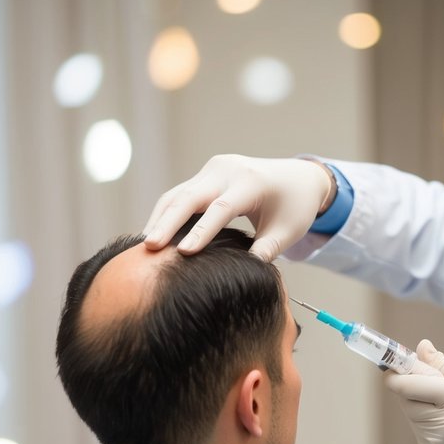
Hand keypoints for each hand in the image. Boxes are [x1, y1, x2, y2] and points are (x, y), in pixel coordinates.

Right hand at [142, 155, 331, 260]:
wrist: (300, 177)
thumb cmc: (295, 207)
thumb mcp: (287, 232)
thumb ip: (266, 251)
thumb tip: (244, 274)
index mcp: (251, 182)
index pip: (221, 209)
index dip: (201, 232)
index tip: (183, 254)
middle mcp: (227, 170)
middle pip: (189, 196)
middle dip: (167, 222)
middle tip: (149, 248)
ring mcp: (214, 169)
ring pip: (178, 193)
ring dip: (160, 218)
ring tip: (144, 246)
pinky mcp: (206, 174)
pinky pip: (181, 193)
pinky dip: (167, 213)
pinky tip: (155, 235)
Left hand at [384, 340, 443, 443]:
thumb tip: (421, 348)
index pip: (410, 385)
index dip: (395, 375)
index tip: (392, 367)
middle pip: (406, 401)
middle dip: (410, 389)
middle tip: (428, 384)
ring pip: (412, 418)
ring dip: (420, 408)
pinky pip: (421, 435)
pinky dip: (428, 426)